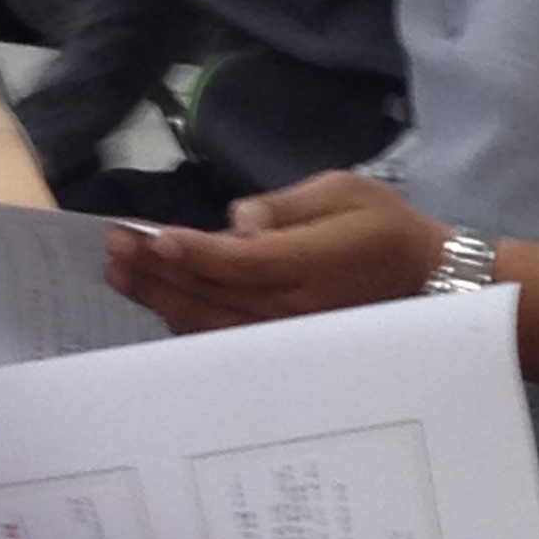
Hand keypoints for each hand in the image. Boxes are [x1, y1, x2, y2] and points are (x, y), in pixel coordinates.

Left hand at [105, 171, 444, 332]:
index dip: (193, 253)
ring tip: (120, 274)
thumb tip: (237, 220)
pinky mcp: (280, 347)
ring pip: (210, 322)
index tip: (150, 238)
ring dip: (161, 298)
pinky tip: (156, 301)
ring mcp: (285, 335)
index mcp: (311, 265)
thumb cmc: (383, 227)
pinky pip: (223, 338)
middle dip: (158, 272)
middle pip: (212, 294)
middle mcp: (293, 307)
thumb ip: (286, 207)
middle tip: (114, 249)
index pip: (240, 262)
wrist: (423, 283)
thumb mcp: (343, 192)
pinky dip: (184, 321)